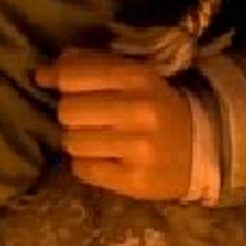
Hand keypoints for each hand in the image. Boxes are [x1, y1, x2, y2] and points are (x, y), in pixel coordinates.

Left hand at [35, 47, 193, 201]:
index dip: (55, 78)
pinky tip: (103, 159)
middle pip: (68, 110)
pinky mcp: (135, 181)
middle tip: (86, 118)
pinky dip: (85, 164)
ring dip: (77, 141)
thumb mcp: (134, 77)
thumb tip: (43, 72)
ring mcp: (139, 148)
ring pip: (73, 142)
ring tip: (96, 140)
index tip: (49, 81)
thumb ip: (91, 65)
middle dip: (70, 114)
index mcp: (139, 78)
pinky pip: (83, 170)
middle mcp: (140, 111)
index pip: (74, 75)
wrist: (202, 148)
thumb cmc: (156, 107)